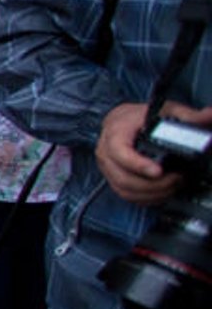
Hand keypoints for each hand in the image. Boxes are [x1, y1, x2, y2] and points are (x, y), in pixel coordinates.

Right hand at [97, 101, 211, 204]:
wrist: (121, 121)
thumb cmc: (139, 117)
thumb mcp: (164, 110)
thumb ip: (188, 115)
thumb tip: (207, 116)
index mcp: (116, 132)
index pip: (120, 152)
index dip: (138, 164)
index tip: (158, 171)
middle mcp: (106, 151)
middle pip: (123, 177)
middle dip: (153, 184)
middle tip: (175, 180)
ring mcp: (107, 167)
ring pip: (125, 189)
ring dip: (151, 193)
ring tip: (172, 186)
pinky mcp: (111, 178)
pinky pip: (125, 195)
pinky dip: (144, 198)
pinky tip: (160, 193)